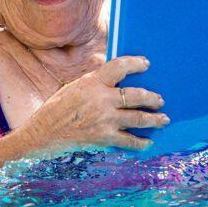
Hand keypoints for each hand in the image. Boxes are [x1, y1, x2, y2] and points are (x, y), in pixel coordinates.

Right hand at [31, 55, 167, 150]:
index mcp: (92, 82)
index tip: (146, 64)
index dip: (135, 64)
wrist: (44, 134)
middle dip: (152, 98)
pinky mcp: (104, 138)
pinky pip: (129, 140)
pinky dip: (141, 142)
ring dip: (154, 119)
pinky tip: (149, 142)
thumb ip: (95, 82)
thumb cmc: (57, 108)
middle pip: (136, 95)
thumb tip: (115, 76)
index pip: (119, 67)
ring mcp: (105, 120)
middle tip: (160, 100)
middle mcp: (101, 100)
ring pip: (138, 118)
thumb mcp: (74, 87)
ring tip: (163, 119)